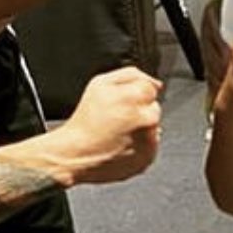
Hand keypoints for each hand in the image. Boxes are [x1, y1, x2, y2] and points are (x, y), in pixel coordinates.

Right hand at [58, 66, 162, 184]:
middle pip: (154, 108)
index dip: (135, 94)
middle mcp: (146, 119)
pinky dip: (140, 144)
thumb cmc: (86, 120)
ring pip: (153, 127)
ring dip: (140, 127)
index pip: (151, 88)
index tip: (122, 102)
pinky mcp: (147, 157)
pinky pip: (150, 145)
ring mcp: (149, 141)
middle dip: (139, 110)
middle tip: (117, 118)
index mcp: (135, 98)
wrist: (77, 154)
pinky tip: (122, 144)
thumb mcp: (100, 83)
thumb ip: (131, 75)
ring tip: (118, 132)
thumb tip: (155, 82)